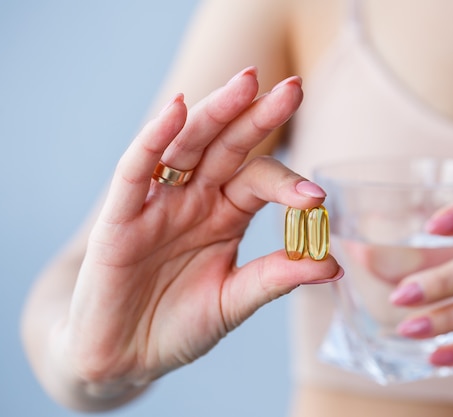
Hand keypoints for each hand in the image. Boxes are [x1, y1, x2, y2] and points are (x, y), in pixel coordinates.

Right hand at [56, 67, 342, 391]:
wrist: (124, 358)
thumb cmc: (178, 326)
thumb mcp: (234, 301)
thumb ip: (275, 278)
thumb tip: (332, 264)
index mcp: (225, 214)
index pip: (260, 180)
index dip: (288, 183)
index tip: (317, 198)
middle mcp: (194, 199)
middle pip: (228, 146)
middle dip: (258, 116)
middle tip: (293, 88)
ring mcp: (157, 203)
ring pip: (187, 146)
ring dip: (216, 112)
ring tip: (247, 82)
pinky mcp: (120, 218)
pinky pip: (135, 170)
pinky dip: (153, 139)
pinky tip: (177, 110)